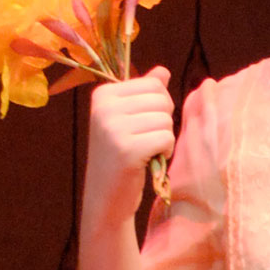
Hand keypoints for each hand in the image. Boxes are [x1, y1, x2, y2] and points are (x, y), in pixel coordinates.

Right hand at [81, 69, 175, 232]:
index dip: (158, 107)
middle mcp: (104, 108)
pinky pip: (166, 138)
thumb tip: (163, 71)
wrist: (106, 198)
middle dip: (163, 122)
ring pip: (166, 120)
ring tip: (144, 152)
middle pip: (162, 100)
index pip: (154, 84)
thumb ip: (145, 93)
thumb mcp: (128, 120)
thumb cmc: (121, 157)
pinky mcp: (127, 149)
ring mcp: (113, 128)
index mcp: (102, 94)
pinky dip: (165, 152)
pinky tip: (148, 161)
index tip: (140, 126)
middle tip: (144, 141)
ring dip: (164, 139)